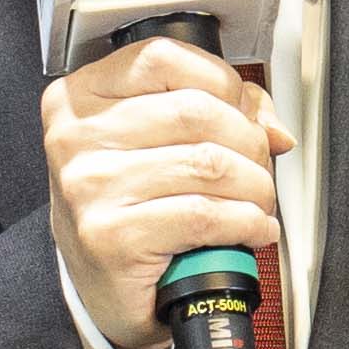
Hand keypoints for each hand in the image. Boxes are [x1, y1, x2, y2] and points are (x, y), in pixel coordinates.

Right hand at [44, 33, 290, 348]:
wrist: (100, 290)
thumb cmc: (127, 210)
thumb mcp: (152, 145)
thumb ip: (212, 112)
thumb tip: (272, 125)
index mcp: (80, 100)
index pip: (162, 58)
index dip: (221, 80)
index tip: (242, 111)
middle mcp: (76, 139)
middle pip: (195, 111)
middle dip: (249, 140)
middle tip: (261, 166)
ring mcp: (91, 188)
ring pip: (209, 164)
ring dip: (255, 186)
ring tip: (259, 202)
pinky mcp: (113, 237)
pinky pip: (205, 215)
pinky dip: (247, 222)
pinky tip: (253, 228)